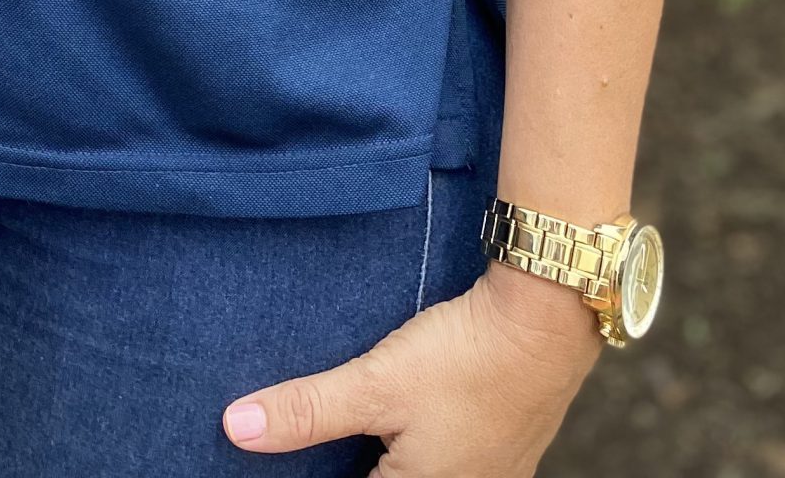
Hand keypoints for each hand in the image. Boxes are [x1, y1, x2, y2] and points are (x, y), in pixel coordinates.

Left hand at [220, 260, 604, 470]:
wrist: (547, 322)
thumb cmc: (465, 358)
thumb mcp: (376, 383)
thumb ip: (307, 410)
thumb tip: (237, 428)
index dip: (316, 469)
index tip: (292, 455)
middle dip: (352, 458)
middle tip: (318, 436)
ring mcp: (489, 476)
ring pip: (418, 470)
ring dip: (387, 452)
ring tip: (362, 424)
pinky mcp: (506, 449)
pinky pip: (449, 460)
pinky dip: (418, 443)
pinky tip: (406, 416)